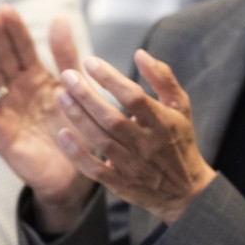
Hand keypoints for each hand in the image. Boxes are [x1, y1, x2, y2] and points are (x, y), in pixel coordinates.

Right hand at [0, 8, 92, 232]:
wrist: (74, 174)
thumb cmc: (74, 130)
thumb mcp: (74, 88)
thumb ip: (66, 55)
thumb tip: (60, 17)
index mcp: (36, 79)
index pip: (22, 49)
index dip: (13, 30)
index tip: (5, 8)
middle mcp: (17, 92)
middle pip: (4, 59)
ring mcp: (7, 110)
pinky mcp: (1, 131)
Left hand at [52, 50, 212, 225]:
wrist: (184, 190)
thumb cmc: (179, 140)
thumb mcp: (181, 106)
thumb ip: (163, 78)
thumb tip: (140, 54)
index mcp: (162, 122)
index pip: (134, 96)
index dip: (110, 78)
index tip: (90, 61)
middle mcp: (147, 144)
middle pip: (111, 118)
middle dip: (86, 95)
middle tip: (67, 75)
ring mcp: (132, 166)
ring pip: (100, 140)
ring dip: (78, 117)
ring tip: (61, 95)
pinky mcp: (120, 183)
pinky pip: (94, 169)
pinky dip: (77, 153)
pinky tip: (62, 134)